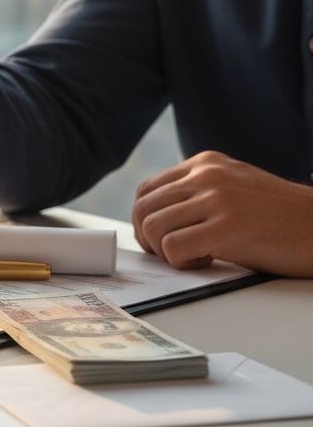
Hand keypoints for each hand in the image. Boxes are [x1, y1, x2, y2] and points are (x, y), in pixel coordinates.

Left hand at [132, 150, 312, 275]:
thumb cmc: (281, 215)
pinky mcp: (226, 229)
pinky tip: (206, 262)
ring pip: (153, 227)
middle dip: (147, 238)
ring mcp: (216, 200)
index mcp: (205, 164)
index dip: (144, 219)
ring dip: (164, 251)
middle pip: (144, 208)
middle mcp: (206, 176)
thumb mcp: (235, 186)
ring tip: (193, 257)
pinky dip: (181, 262)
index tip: (156, 237)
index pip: (147, 190)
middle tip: (168, 254)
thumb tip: (160, 214)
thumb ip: (199, 191)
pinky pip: (173, 247)